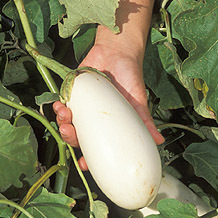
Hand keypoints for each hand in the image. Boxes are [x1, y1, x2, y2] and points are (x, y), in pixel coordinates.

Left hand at [53, 40, 163, 169]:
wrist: (118, 52)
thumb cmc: (130, 78)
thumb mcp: (138, 102)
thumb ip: (145, 121)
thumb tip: (159, 140)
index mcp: (105, 127)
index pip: (95, 148)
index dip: (88, 158)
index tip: (84, 164)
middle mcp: (91, 119)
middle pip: (76, 137)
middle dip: (70, 138)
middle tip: (70, 132)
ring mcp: (80, 106)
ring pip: (66, 122)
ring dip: (62, 122)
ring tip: (65, 114)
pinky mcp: (71, 92)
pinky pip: (60, 104)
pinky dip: (58, 107)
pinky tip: (59, 105)